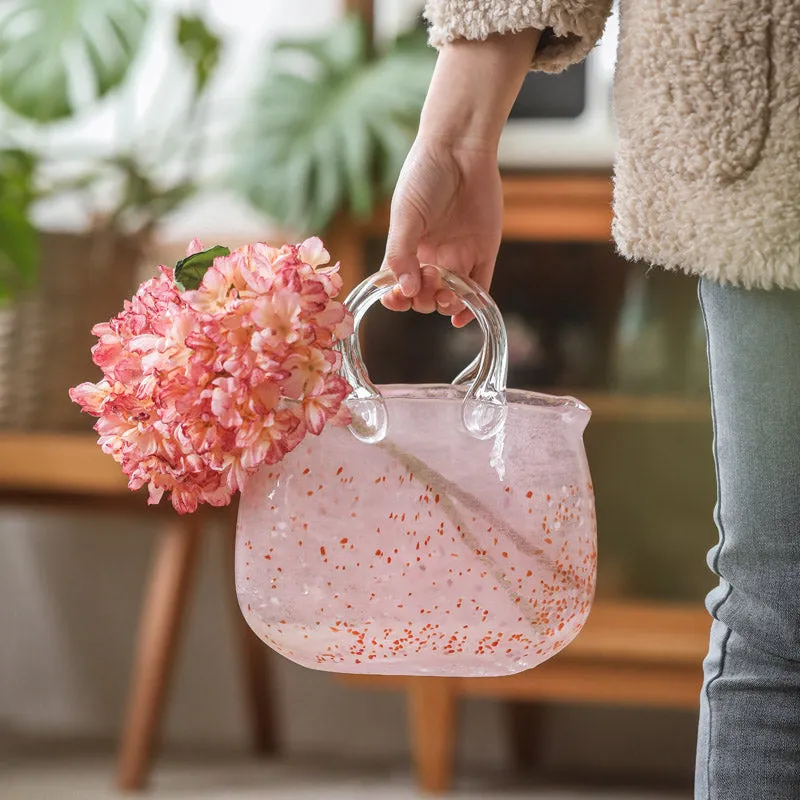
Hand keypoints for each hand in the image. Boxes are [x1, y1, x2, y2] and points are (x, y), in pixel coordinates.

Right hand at [380, 30, 539, 325]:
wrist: (461, 148)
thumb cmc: (425, 176)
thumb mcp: (405, 215)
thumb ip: (401, 253)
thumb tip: (407, 290)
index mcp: (409, 248)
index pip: (400, 284)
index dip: (396, 297)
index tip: (396, 297)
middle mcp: (432, 256)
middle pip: (425, 295)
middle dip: (423, 299)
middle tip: (427, 283)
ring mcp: (458, 256)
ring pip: (450, 296)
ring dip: (445, 304)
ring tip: (445, 296)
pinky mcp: (484, 252)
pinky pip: (478, 288)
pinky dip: (470, 306)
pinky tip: (460, 316)